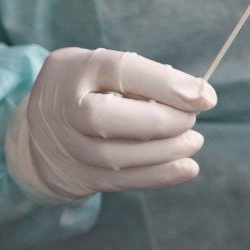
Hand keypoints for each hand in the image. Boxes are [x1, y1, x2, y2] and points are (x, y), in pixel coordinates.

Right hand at [5, 48, 216, 202]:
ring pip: (115, 157)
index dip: (167, 84)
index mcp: (73, 68)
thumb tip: (198, 97)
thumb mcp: (109, 72)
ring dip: (166, 151)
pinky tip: (188, 168)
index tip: (205, 97)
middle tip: (191, 120)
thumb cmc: (93, 91)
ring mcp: (66, 146)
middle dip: (162, 121)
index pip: (121, 70)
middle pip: (105, 119)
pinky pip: (121, 181)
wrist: (44, 132)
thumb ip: (148, 80)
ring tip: (194, 141)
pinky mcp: (79, 177)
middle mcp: (62, 107)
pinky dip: (160, 176)